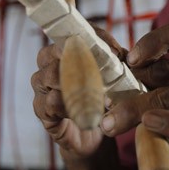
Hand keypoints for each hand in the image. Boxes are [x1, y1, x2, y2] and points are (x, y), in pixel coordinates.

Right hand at [32, 27, 126, 160]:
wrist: (94, 136)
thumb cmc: (103, 100)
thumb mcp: (115, 80)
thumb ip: (119, 65)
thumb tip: (126, 56)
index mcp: (66, 50)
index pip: (76, 34)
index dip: (96, 38)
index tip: (116, 51)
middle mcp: (49, 64)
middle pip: (57, 50)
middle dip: (84, 59)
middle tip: (106, 72)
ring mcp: (42, 87)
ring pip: (51, 75)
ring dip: (78, 84)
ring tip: (99, 94)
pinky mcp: (41, 110)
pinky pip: (51, 102)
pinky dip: (70, 106)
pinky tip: (85, 111)